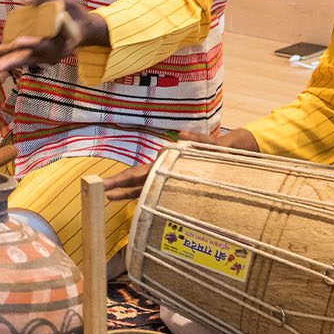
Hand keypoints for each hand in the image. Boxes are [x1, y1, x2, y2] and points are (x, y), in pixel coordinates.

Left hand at [0, 0, 107, 79]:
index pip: (45, 44)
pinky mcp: (32, 51)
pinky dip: (0, 56)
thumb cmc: (74, 12)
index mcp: (63, 43)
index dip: (32, 44)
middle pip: (29, 58)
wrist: (81, 28)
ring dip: (2, 63)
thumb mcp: (64, 0)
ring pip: (19, 59)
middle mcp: (51, 53)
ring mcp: (41, 55)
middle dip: (12, 62)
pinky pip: (15, 54)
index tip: (18, 41)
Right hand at [99, 128, 259, 200]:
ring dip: (126, 190)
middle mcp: (165, 166)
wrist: (234, 151)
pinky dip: (140, 193)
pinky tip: (129, 198)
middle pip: (137, 177)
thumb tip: (181, 135)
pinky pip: (153, 189)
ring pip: (142, 184)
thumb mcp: (213, 145)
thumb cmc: (224, 149)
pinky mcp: (173, 181)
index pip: (142, 171)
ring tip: (107, 197)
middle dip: (118, 184)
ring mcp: (168, 173)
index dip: (124, 179)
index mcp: (169, 159)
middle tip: (99, 190)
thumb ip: (198, 141)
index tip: (109, 184)